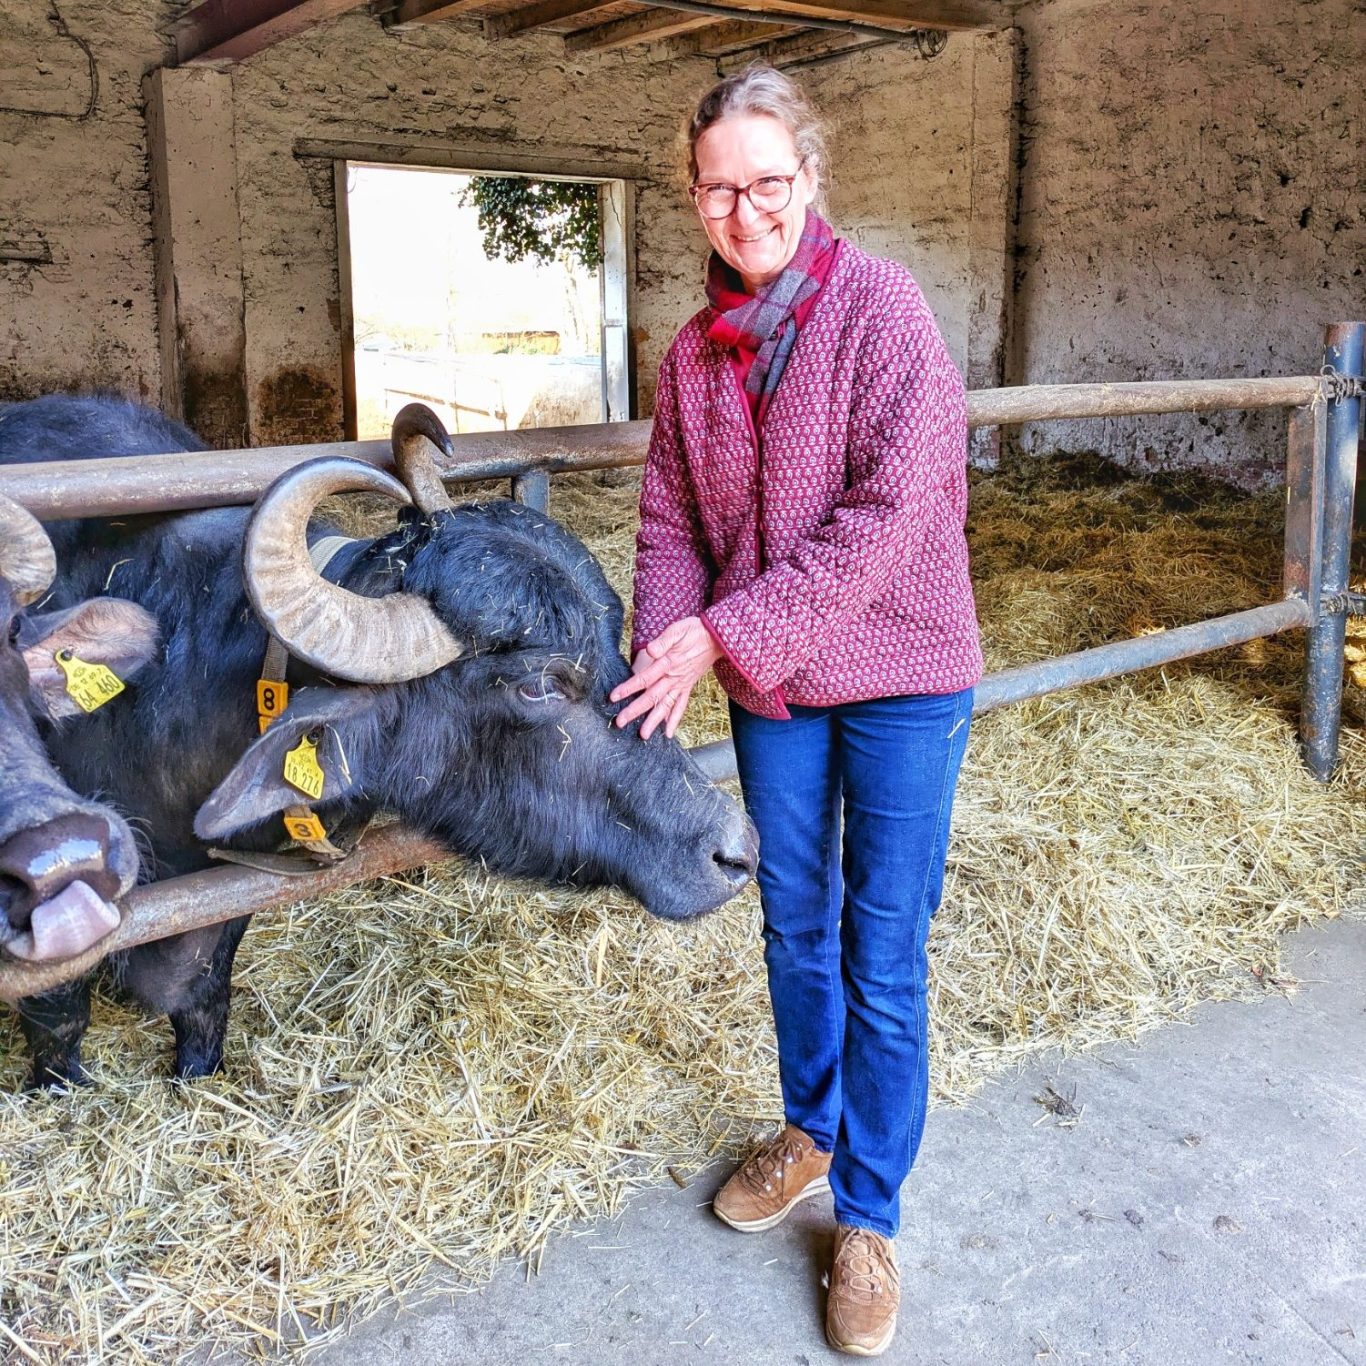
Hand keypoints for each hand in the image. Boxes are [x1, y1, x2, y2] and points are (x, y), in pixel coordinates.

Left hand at [609, 617, 722, 739]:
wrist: (716, 637)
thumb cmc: (694, 631)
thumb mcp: (677, 630)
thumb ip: (663, 641)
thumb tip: (650, 649)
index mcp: (668, 663)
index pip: (644, 678)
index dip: (628, 688)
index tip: (613, 697)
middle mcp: (674, 678)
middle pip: (651, 697)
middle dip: (635, 711)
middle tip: (620, 722)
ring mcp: (681, 684)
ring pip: (665, 706)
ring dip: (653, 721)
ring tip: (643, 735)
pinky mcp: (687, 687)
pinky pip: (681, 706)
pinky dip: (675, 720)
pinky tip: (667, 733)